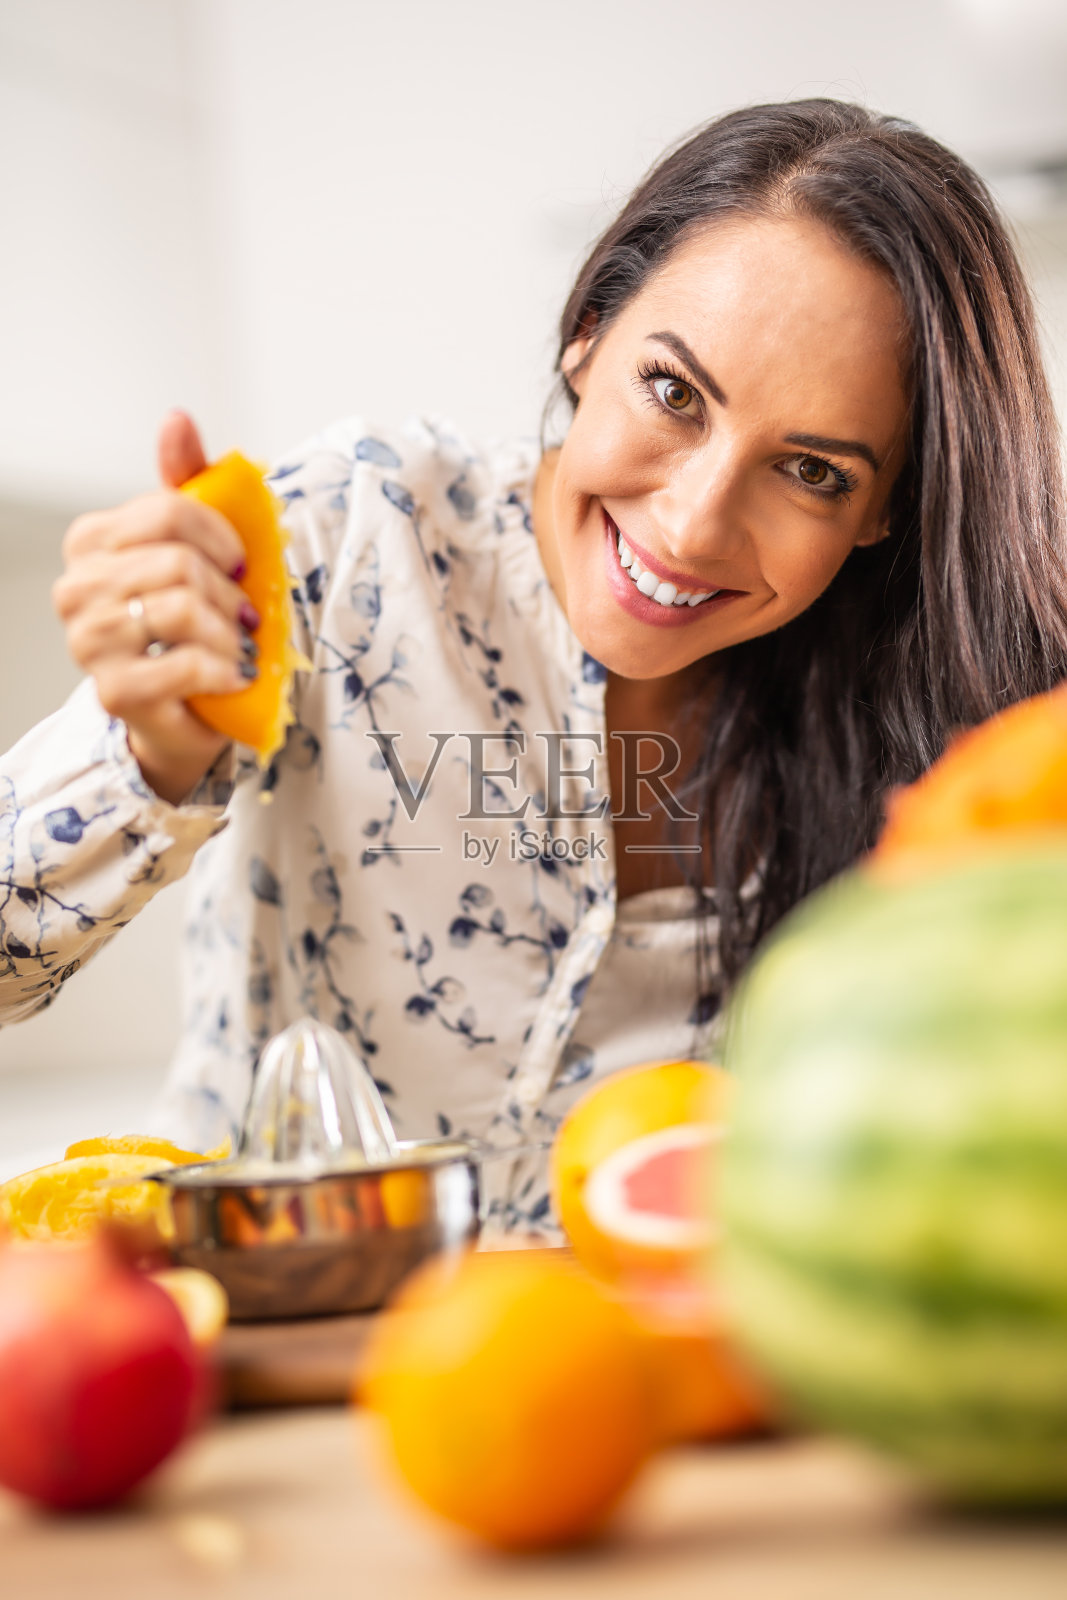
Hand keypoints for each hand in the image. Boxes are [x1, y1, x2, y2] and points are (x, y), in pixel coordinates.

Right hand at [53, 412, 257, 804]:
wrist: (186, 709)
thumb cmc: (191, 624)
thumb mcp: (195, 548)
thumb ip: (187, 483)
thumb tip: (176, 418)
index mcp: (91, 542)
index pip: (169, 511)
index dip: (221, 538)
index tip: (237, 565)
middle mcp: (76, 589)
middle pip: (178, 562)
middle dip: (228, 593)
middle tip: (243, 617)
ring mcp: (87, 643)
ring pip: (182, 609)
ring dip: (229, 634)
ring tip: (235, 647)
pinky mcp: (113, 693)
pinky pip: (185, 663)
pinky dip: (225, 670)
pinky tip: (230, 677)